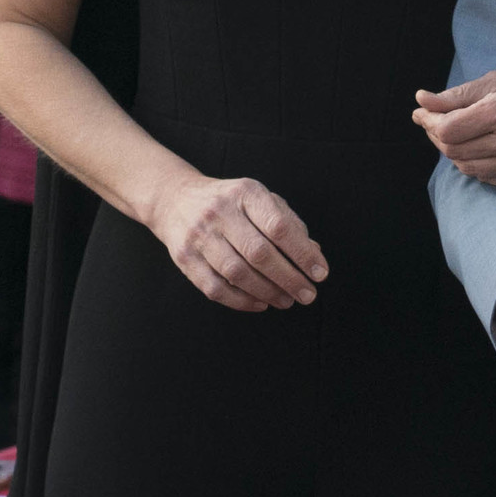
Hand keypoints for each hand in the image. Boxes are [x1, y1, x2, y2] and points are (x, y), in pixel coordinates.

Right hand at [143, 175, 324, 311]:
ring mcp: (199, 235)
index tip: (320, 273)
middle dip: (288, 278)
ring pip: (237, 273)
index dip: (302, 253)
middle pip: (259, 253)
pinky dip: (241, 301)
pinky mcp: (184, 258)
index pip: (279, 226)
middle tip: (307, 295)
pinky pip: (215, 288)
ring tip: (286, 301)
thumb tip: (314, 254)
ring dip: (267, 292)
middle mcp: (220, 212)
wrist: (175, 199)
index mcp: (245, 193)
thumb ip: (289, 224)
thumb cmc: (230, 203)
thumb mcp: (260, 200)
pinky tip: (260, 303)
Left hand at [413, 68, 495, 188]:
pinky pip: (487, 177)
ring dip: (453, 151)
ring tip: (456, 133)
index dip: (429, 123)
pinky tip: (478, 147)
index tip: (422, 112)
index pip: (449, 129)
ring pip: (467, 167)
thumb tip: (422, 100)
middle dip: (436, 135)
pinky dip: (474, 163)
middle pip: (454, 150)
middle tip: (434, 121)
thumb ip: (459, 94)